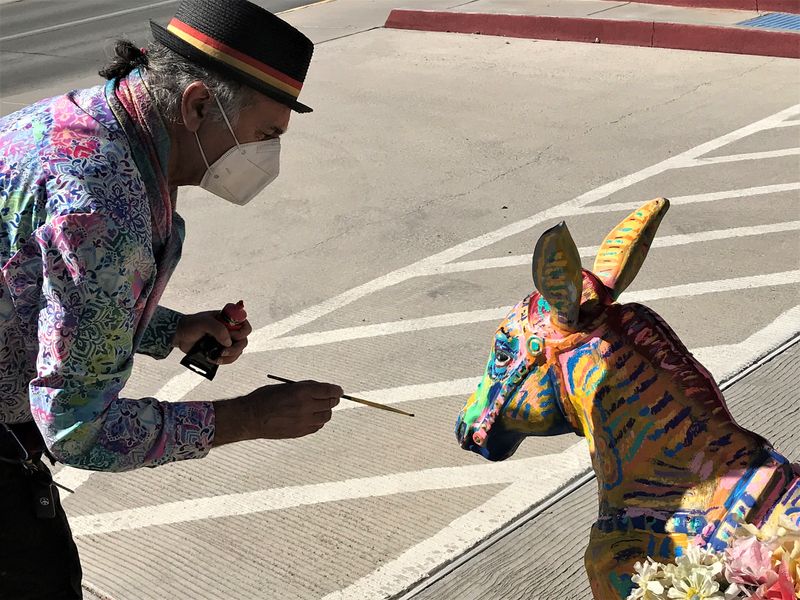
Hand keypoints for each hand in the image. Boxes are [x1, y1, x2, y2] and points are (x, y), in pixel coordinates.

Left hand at [174, 311, 251, 364]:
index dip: (241, 332)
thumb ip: (218, 329)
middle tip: (224, 351)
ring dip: (229, 356)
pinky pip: (229, 359)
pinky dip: (224, 361)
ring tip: (217, 357)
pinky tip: (213, 359)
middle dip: (235, 348)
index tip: (231, 335)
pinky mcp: (220, 352)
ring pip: (238, 352)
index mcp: (228, 321)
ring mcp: (225, 342)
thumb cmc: (191, 325)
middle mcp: (229, 331)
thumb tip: (228, 342)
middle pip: (243, 341)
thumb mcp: (204, 323)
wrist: (180, 336)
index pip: (245, 326)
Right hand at [213, 381, 342, 445]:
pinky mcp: (300, 432)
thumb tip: (322, 389)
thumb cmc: (266, 397)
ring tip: (319, 407)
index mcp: (302, 391)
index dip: (336, 390)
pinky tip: (311, 417)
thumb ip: (305, 387)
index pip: (329, 390)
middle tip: (332, 398)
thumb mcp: (286, 386)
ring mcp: (303, 421)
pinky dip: (318, 421)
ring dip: (325, 411)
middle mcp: (305, 407)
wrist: (250, 417)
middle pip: (330, 404)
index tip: (339, 390)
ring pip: (326, 417)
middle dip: (333, 399)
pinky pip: (317, 427)